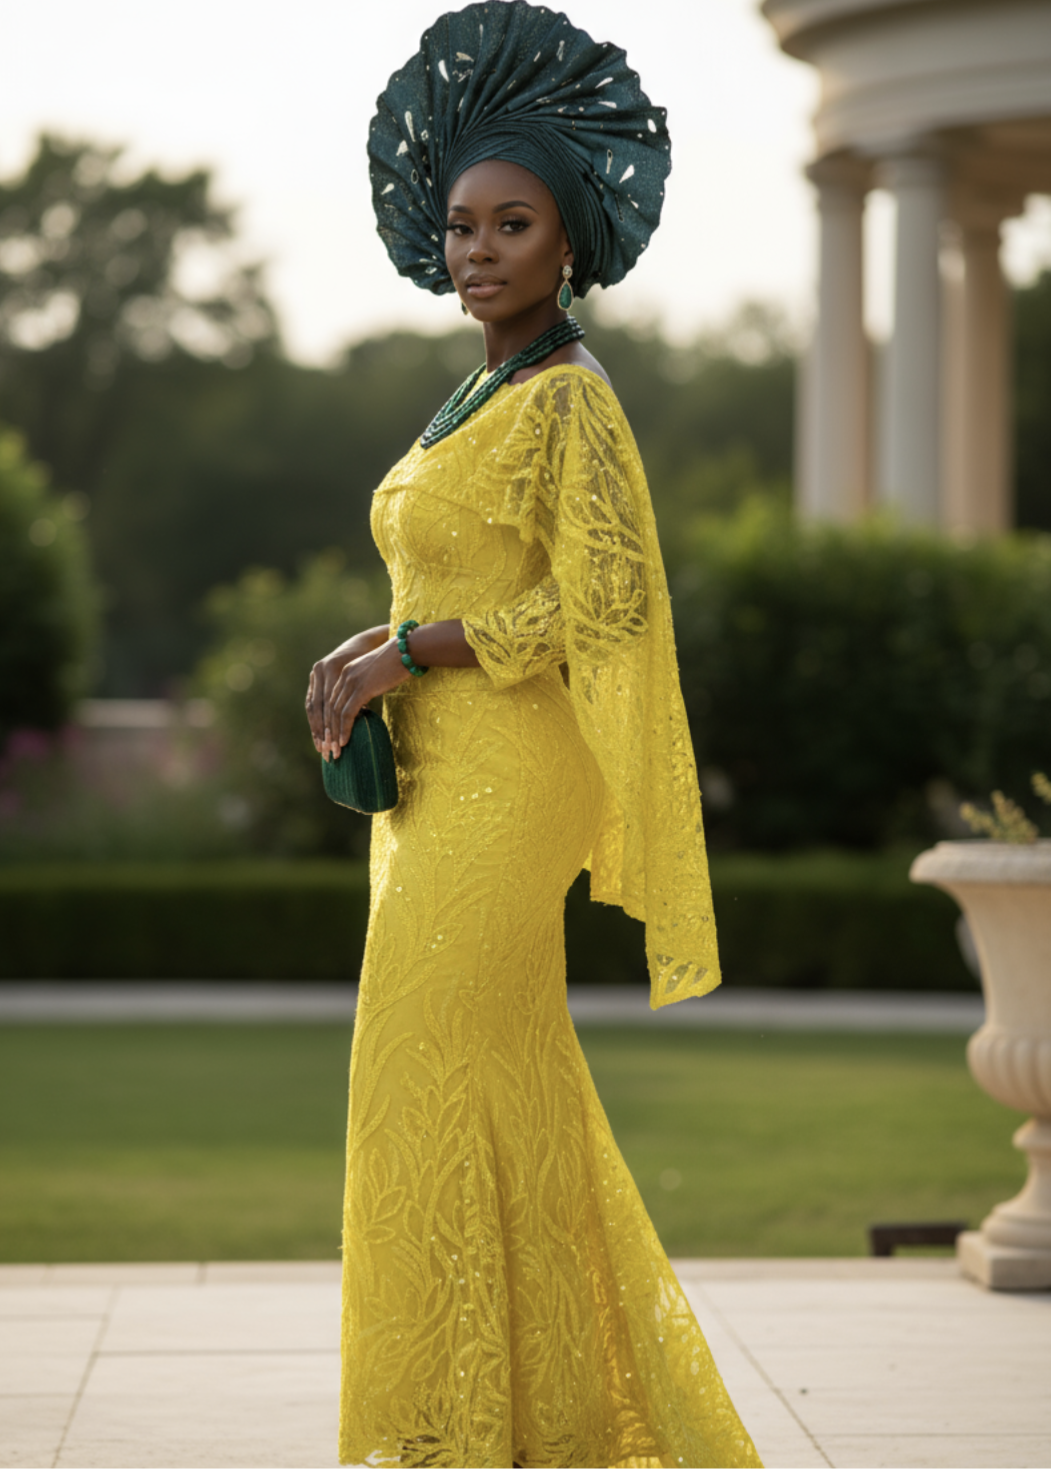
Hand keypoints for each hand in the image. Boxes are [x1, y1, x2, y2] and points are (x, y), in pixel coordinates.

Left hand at [305, 625, 388, 756]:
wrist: (406, 650)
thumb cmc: (396, 663)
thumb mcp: (374, 675)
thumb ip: (365, 687)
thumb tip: (363, 705)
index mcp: (345, 672)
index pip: (329, 700)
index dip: (327, 720)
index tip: (327, 737)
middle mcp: (344, 676)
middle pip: (328, 708)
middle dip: (327, 731)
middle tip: (328, 749)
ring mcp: (351, 681)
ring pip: (335, 712)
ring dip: (334, 734)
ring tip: (336, 750)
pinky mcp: (361, 688)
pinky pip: (347, 713)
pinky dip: (344, 729)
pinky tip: (344, 741)